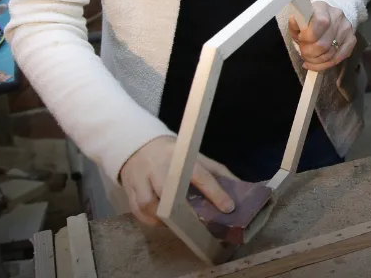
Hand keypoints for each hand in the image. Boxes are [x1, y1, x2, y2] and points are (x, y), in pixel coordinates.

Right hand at [118, 136, 236, 226]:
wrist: (139, 146)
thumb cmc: (174, 155)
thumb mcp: (196, 156)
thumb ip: (217, 171)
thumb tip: (240, 187)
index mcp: (180, 157)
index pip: (200, 175)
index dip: (215, 192)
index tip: (228, 207)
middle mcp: (159, 167)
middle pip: (168, 190)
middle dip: (184, 208)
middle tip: (199, 222)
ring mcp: (142, 179)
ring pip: (148, 203)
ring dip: (163, 218)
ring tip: (178, 225)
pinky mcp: (130, 189)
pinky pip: (137, 210)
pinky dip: (149, 220)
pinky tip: (162, 222)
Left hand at [289, 2, 356, 71]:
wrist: (329, 17)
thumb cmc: (310, 21)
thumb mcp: (299, 21)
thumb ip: (295, 24)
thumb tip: (294, 20)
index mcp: (323, 8)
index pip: (320, 23)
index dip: (308, 36)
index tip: (300, 39)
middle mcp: (338, 17)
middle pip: (323, 44)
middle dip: (309, 53)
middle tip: (303, 52)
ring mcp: (347, 29)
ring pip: (330, 54)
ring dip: (316, 61)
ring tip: (309, 58)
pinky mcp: (352, 40)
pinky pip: (338, 58)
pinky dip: (325, 65)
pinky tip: (316, 64)